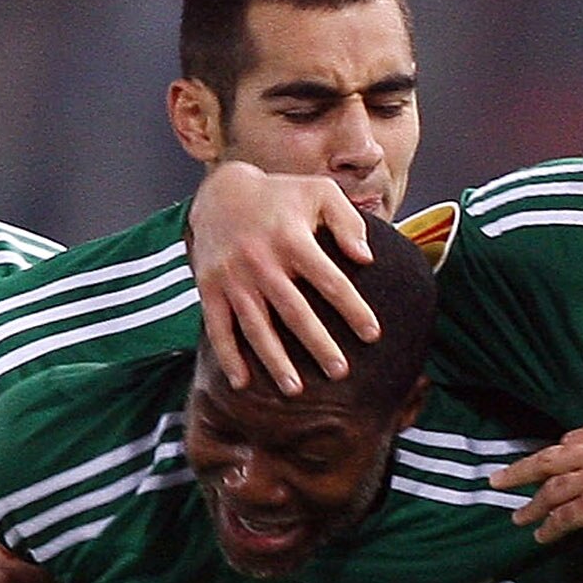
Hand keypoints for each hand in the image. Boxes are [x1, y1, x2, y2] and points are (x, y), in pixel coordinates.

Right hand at [186, 163, 378, 394]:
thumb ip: (347, 221)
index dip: (353, 309)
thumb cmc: (281, 196)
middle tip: (339, 372)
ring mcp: (233, 278)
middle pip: (295, 312)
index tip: (373, 335)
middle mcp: (262, 261)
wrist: (220, 192)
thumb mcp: (319, 192)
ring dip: (275, 361)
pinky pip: (218, 328)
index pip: (330, 281)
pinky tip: (242, 383)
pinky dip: (228, 356)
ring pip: (256, 327)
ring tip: (295, 390)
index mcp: (292, 238)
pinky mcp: (209, 288)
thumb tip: (366, 258)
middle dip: (318, 344)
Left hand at [494, 420, 582, 557]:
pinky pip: (561, 518)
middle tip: (499, 480)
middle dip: (520, 471)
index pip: (572, 440)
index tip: (540, 467)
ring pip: (552, 490)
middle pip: (550, 459)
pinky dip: (548, 528)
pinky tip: (543, 534)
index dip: (554, 457)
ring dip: (532, 506)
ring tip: (520, 516)